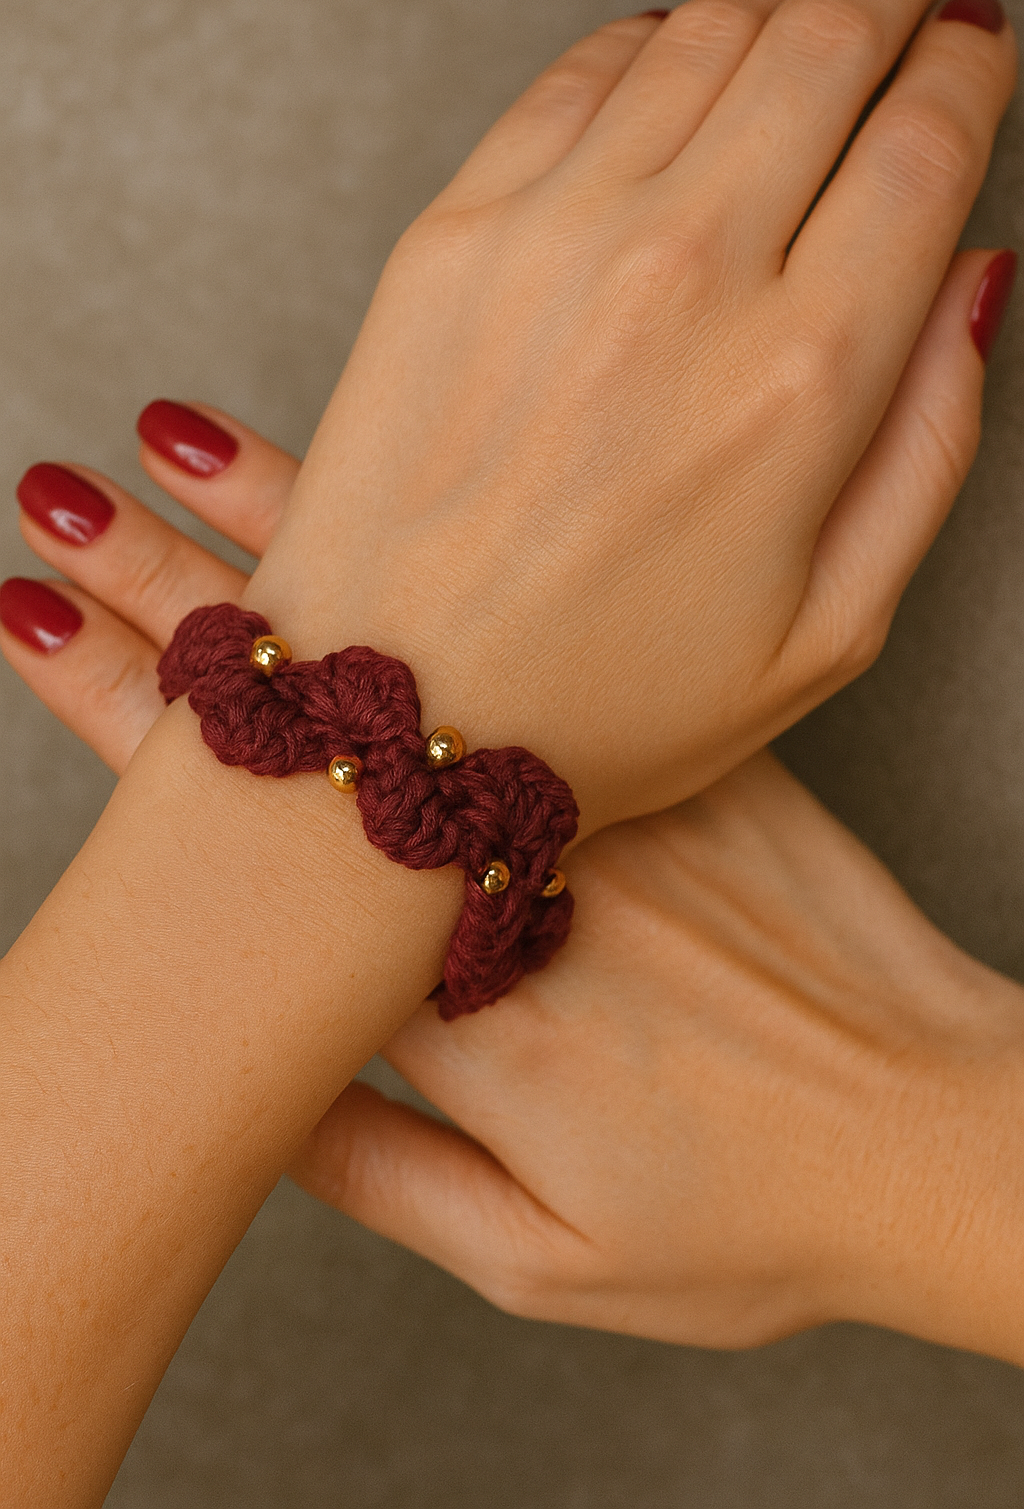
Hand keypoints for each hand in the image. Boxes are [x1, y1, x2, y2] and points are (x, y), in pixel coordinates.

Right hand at [9, 410, 1023, 1367]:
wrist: (943, 1139)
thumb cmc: (757, 1219)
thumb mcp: (549, 1260)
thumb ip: (383, 1173)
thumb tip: (255, 1105)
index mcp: (446, 996)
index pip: (242, 844)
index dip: (124, 725)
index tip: (36, 635)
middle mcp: (511, 866)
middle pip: (308, 718)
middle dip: (167, 602)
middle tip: (60, 510)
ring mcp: (611, 789)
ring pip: (430, 639)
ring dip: (284, 538)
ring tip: (173, 452)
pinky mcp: (701, 749)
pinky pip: (564, 623)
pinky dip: (472, 548)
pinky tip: (408, 476)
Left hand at [238, 0, 1016, 830]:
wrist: (393, 718)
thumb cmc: (604, 701)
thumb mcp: (828, 632)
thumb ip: (930, 443)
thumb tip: (975, 281)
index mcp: (799, 384)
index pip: (925, 146)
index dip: (970, 72)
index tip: (979, 52)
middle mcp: (681, 280)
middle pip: (825, 41)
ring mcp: (551, 244)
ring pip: (705, 33)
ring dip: (782, 1)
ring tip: (810, 15)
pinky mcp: (450, 239)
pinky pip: (574, 76)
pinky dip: (648, 41)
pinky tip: (677, 61)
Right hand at [293, 750, 1023, 1366]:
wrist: (940, 1141)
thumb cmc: (755, 1221)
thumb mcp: (547, 1261)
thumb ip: (381, 1178)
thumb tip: (265, 1106)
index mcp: (482, 1030)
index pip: (299, 934)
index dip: (261, 912)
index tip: (271, 919)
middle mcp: (546, 901)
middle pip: (377, 825)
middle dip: (343, 834)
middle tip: (367, 874)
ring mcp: (637, 824)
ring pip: (475, 758)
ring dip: (439, 780)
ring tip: (475, 846)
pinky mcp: (715, 777)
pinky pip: (591, 734)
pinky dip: (551, 755)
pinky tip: (573, 806)